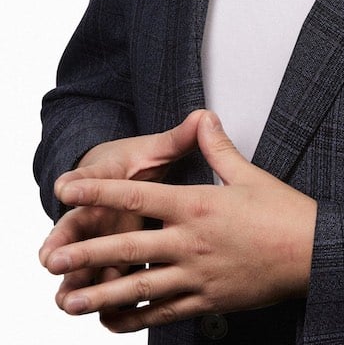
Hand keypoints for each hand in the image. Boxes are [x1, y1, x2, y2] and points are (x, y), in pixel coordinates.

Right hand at [39, 110, 204, 312]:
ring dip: (76, 279)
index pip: (92, 177)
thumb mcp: (155, 149)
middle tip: (50, 258)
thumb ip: (177, 138)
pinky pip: (104, 280)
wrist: (121, 177)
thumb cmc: (136, 163)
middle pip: (76, 225)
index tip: (64, 187)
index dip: (79, 182)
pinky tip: (103, 317)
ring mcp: (100, 237)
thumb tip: (203, 115)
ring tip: (66, 300)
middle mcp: (98, 209)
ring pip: (85, 260)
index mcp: (109, 178)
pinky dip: (102, 298)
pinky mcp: (109, 258)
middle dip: (63, 241)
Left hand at [41, 111, 316, 332]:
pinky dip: (134, 319)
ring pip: (138, 288)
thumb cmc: (284, 212)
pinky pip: (162, 313)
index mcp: (198, 205)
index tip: (67, 190)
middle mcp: (191, 242)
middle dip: (86, 252)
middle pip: (128, 247)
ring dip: (100, 294)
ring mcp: (197, 276)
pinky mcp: (207, 302)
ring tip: (70, 301)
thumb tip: (203, 117)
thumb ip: (217, 147)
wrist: (312, 253)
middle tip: (53, 258)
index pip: (138, 197)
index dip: (99, 192)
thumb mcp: (249, 173)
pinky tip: (112, 321)